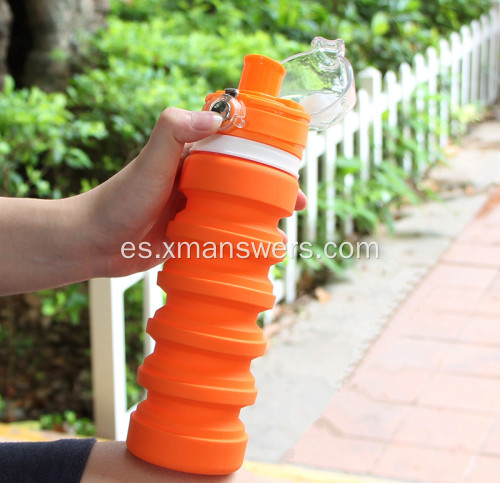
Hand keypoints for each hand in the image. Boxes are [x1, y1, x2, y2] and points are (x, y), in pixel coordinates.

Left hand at [85, 107, 306, 277]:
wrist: (98, 242)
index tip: (288, 160)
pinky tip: (259, 245)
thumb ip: (175, 129)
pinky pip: (225, 231)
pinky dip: (244, 236)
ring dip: (263, 212)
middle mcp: (199, 179)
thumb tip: (219, 116)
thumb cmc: (121, 198)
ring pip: (239, 205)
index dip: (265, 148)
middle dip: (273, 186)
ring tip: (285, 224)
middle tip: (296, 201)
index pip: (236, 143)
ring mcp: (198, 207)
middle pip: (246, 177)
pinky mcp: (195, 233)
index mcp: (193, 155)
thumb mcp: (150, 159)